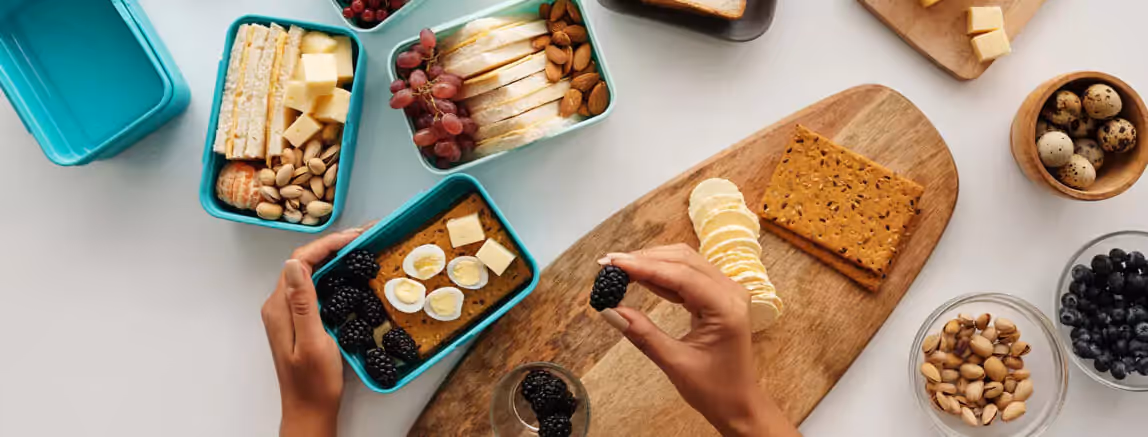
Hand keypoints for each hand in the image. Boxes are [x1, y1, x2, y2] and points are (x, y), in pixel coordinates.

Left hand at [262, 228, 364, 436]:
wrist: (309, 410)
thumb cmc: (314, 382)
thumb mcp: (313, 342)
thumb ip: (303, 303)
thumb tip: (295, 264)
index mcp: (280, 307)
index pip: (300, 261)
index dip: (327, 244)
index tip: (355, 237)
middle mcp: (279, 305)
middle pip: (303, 263)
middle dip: (332, 245)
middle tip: (364, 237)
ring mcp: (288, 313)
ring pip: (308, 273)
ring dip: (332, 257)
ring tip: (360, 248)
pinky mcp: (298, 320)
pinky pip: (313, 287)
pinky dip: (332, 274)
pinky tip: (349, 274)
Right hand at [597, 244, 800, 436]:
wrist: (739, 405)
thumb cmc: (715, 390)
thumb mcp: (674, 363)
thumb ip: (642, 333)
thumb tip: (610, 310)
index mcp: (726, 307)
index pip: (679, 275)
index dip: (643, 266)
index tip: (612, 263)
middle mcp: (731, 292)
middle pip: (682, 260)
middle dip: (644, 259)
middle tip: (609, 264)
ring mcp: (727, 292)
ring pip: (684, 263)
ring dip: (651, 263)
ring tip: (618, 268)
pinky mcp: (718, 297)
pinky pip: (687, 276)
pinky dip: (661, 275)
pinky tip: (638, 277)